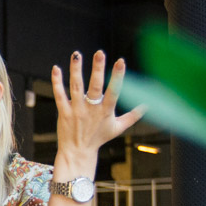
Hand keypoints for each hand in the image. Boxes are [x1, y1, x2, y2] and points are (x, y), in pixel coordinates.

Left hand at [51, 50, 145, 167]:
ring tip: (77, 54)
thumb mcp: (118, 128)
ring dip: (76, 70)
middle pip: (95, 86)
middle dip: (98, 69)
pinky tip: (56, 68)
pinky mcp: (64, 112)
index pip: (114, 91)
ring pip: (76, 87)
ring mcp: (76, 110)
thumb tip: (148, 105)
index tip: (120, 61)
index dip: (118, 76)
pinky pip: (60, 95)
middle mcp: (91, 109)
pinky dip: (57, 82)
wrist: (78, 152)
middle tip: (99, 53)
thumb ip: (133, 116)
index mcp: (106, 111)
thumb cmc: (98, 138)